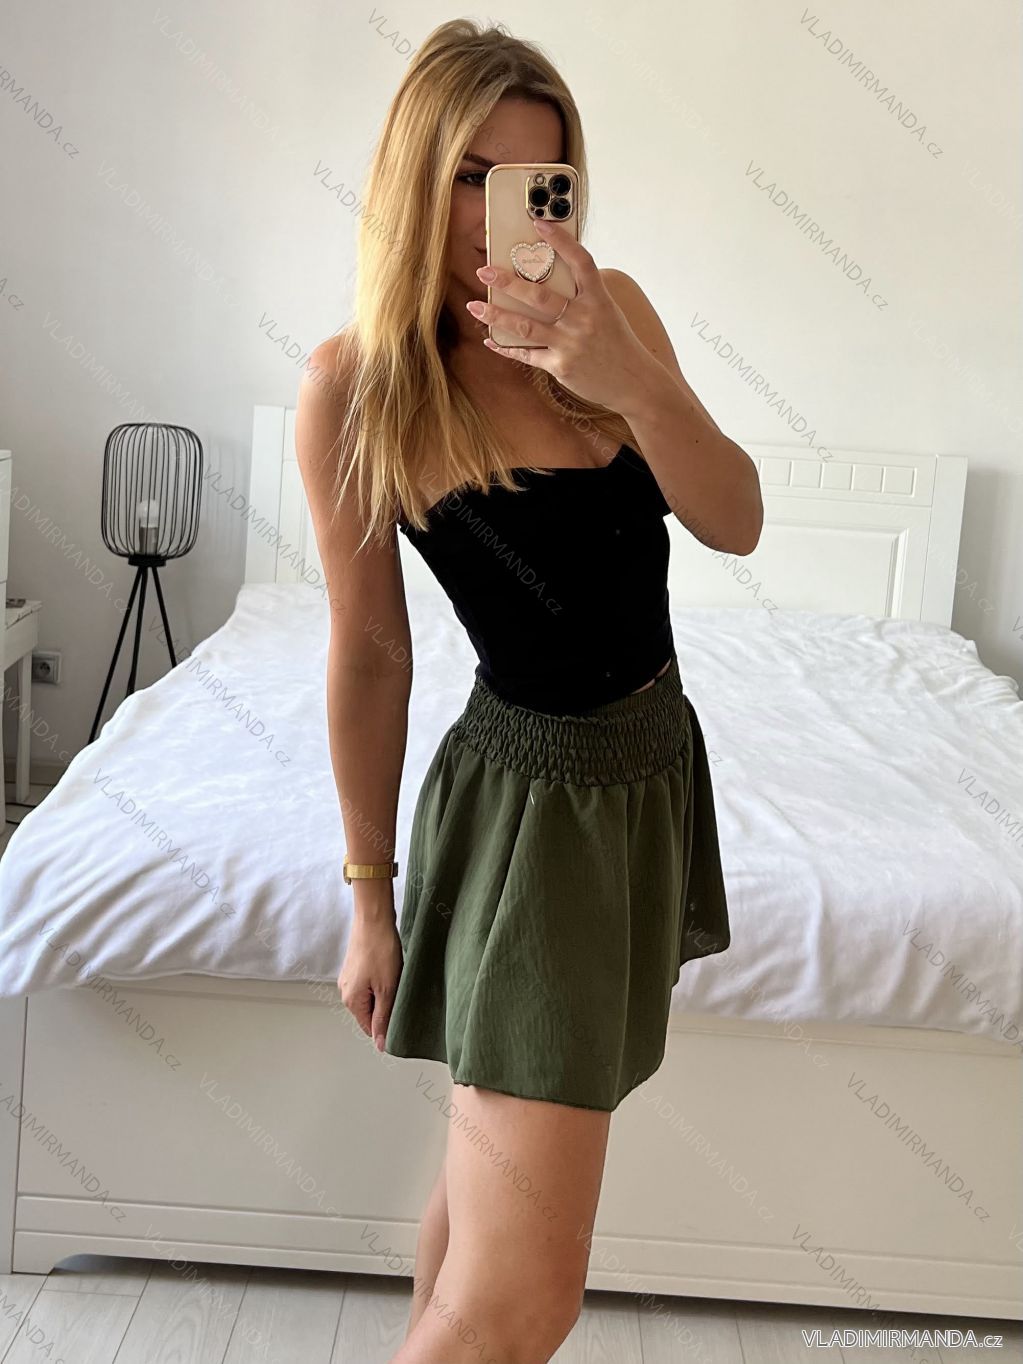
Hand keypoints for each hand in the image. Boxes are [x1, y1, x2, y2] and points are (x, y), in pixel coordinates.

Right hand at [337, 915, 402, 1052]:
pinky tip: (389, 969)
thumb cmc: (380, 950)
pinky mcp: (354, 966)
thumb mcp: (387, 989)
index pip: (369, 1028)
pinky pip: (368, 984)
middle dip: (385, 1006)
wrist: (373, 919)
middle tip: (399, 991)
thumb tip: (379, 1043)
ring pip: (369, 997)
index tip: (400, 1012)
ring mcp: (348, 978)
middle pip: (368, 1012)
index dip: (386, 1025)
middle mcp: (345, 991)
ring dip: (384, 993)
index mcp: (351, 1001)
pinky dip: (380, 981)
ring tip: (395, 978)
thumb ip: (383, 1018)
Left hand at [467, 218, 654, 411]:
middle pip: (540, 295)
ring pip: (525, 326)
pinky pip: (527, 354)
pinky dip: (506, 347)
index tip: (538, 223)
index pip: (580, 261)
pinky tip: (490, 339)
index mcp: (598, 299)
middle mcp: (583, 318)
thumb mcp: (607, 312)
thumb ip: (583, 296)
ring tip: (474, 305)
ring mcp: (571, 343)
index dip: (560, 240)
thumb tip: (550, 280)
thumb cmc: (618, 344)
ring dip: (496, 314)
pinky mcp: (561, 366)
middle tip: (484, 271)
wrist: (634, 383)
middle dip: (508, 281)